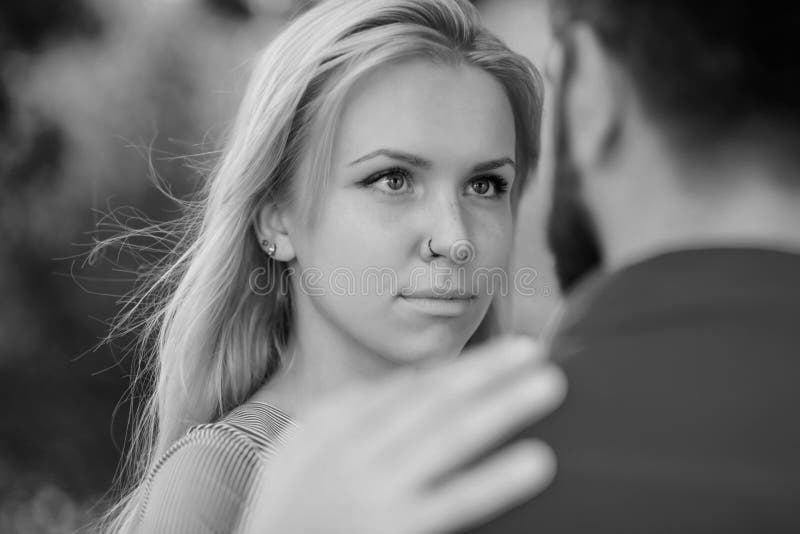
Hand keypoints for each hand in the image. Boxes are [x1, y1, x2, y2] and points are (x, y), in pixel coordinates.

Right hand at [244, 337, 565, 533]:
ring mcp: (377, 491)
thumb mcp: (297, 452)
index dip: (464, 369)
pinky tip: (537, 461)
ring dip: (501, 405)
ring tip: (548, 385)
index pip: (411, 391)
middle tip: (537, 352)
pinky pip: (454, 501)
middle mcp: (358, 451)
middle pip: (436, 402)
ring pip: (449, 436)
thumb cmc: (286, 511)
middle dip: (488, 372)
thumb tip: (408, 381)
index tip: (509, 353)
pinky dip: (495, 478)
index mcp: (336, 428)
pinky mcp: (395, 530)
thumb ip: (347, 412)